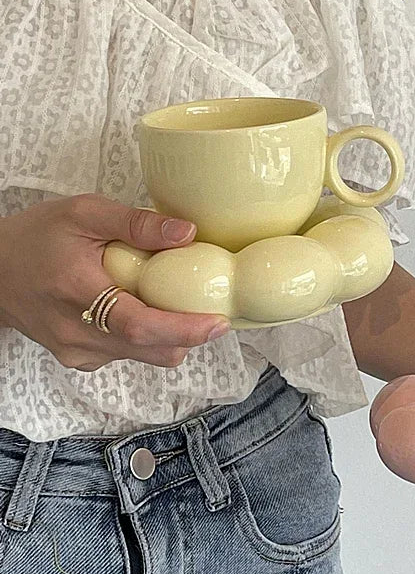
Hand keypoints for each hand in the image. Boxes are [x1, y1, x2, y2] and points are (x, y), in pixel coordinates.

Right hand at [0, 193, 231, 371]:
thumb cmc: (35, 237)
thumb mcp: (83, 213)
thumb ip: (136, 223)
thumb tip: (188, 233)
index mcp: (78, 292)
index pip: (139, 326)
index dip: (184, 329)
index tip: (219, 322)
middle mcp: (77, 333)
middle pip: (151, 350)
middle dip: (189, 335)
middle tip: (212, 311)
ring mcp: (77, 352)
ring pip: (144, 356)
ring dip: (170, 337)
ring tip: (175, 304)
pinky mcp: (79, 360)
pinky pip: (128, 355)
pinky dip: (148, 339)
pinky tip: (144, 310)